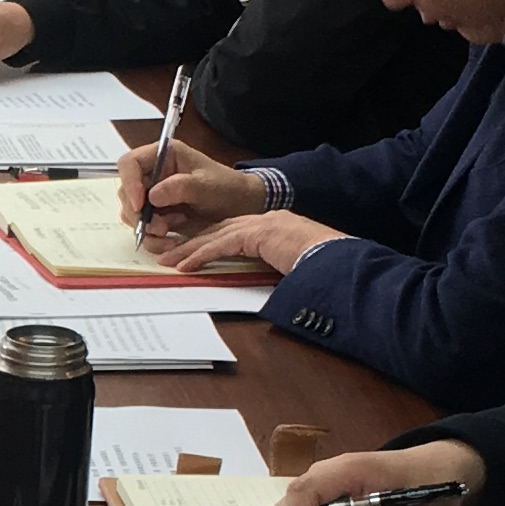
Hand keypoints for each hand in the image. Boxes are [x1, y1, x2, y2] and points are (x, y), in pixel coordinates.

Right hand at [117, 146, 260, 233]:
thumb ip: (180, 187)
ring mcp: (152, 195)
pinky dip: (153, 239)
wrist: (240, 207)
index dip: (129, 182)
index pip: (129, 163)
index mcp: (163, 156)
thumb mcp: (206, 185)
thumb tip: (152, 196)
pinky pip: (143, 229)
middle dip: (139, 214)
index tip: (140, 204)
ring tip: (170, 233)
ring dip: (147, 229)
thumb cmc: (226, 187)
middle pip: (126, 192)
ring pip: (132, 213)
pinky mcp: (156, 215)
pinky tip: (172, 240)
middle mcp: (153, 174)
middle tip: (160, 228)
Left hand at [154, 206, 344, 279]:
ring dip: (189, 250)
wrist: (336, 256)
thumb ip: (278, 266)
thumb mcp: (294, 264)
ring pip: (214, 236)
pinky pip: (221, 245)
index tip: (191, 251)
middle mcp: (263, 221)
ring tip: (168, 262)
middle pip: (218, 230)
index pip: (232, 231)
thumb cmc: (322, 263)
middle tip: (169, 255)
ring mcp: (260, 225)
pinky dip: (201, 255)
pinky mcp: (256, 235)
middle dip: (192, 243)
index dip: (209, 241)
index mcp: (272, 226)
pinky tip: (185, 265)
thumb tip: (273, 284)